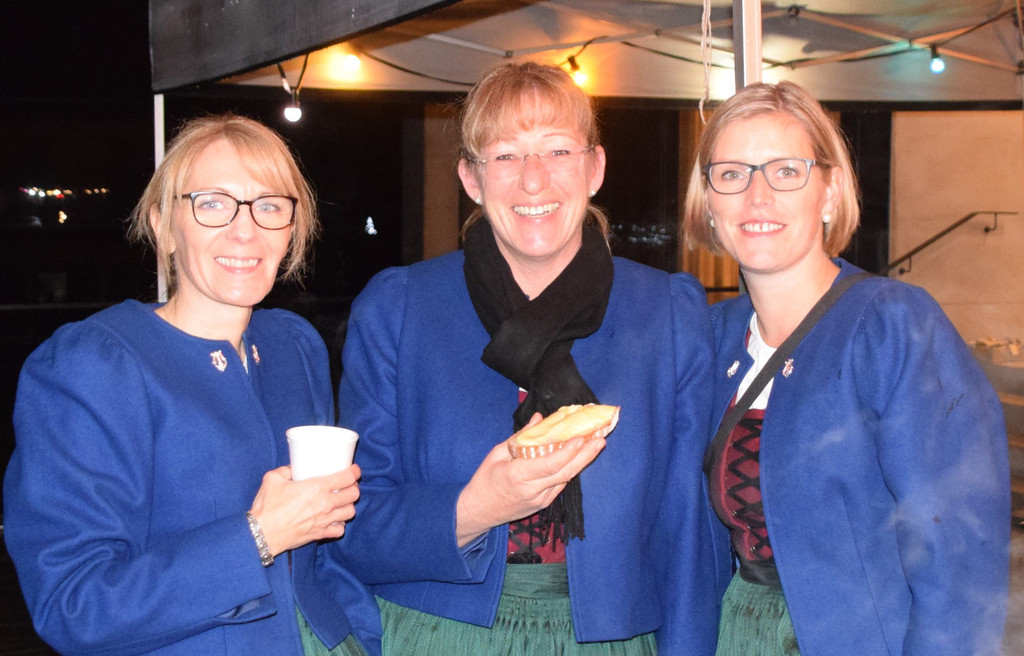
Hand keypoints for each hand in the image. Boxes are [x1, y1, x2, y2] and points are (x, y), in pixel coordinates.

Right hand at [249, 464, 360, 555]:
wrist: (261, 534)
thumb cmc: (266, 507)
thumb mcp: (273, 479)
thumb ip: (286, 470)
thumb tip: (293, 467)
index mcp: (316, 488)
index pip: (347, 478)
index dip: (354, 472)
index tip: (354, 469)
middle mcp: (325, 504)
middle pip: (353, 494)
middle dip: (353, 487)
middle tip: (348, 484)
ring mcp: (324, 521)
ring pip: (350, 512)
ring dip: (348, 505)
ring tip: (342, 501)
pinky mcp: (320, 534)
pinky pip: (340, 530)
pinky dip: (340, 524)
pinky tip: (334, 519)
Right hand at [455, 414, 605, 546]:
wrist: (479, 511)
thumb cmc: (485, 480)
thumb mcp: (497, 453)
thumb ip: (521, 436)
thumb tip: (540, 418)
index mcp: (517, 475)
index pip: (549, 464)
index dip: (567, 452)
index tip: (581, 438)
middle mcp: (532, 490)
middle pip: (565, 472)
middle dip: (585, 455)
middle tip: (600, 439)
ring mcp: (539, 500)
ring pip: (565, 479)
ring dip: (582, 462)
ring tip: (595, 445)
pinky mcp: (543, 504)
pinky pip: (560, 485)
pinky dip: (570, 470)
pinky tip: (580, 458)